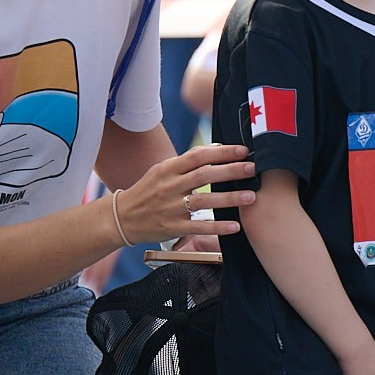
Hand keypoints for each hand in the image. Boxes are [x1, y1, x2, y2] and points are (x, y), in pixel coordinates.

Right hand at [114, 142, 255, 244]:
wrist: (122, 217)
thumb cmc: (149, 190)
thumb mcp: (163, 170)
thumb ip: (190, 160)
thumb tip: (219, 147)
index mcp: (168, 169)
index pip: (197, 156)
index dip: (221, 152)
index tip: (243, 151)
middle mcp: (169, 186)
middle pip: (203, 175)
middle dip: (230, 171)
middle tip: (253, 169)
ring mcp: (170, 208)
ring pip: (203, 202)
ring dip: (229, 199)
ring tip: (251, 197)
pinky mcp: (171, 227)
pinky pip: (197, 227)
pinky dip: (217, 227)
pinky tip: (235, 226)